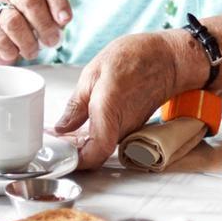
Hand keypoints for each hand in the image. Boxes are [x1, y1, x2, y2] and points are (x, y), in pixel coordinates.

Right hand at [0, 0, 71, 64]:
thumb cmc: (22, 33)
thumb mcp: (42, 23)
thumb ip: (54, 19)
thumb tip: (62, 22)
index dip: (58, 2)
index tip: (65, 21)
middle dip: (45, 25)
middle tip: (51, 43)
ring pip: (14, 21)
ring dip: (28, 43)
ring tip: (31, 52)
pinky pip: (0, 40)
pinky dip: (11, 51)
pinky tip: (12, 53)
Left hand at [54, 32, 181, 169]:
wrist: (168, 60)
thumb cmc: (135, 59)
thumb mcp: (94, 73)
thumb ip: (76, 105)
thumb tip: (62, 127)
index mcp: (108, 112)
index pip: (93, 154)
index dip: (74, 161)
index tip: (58, 155)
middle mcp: (120, 128)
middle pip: (93, 154)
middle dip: (71, 152)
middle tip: (52, 141)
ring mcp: (127, 130)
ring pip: (100, 147)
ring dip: (80, 144)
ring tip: (62, 133)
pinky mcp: (130, 128)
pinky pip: (108, 138)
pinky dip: (92, 136)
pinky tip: (79, 125)